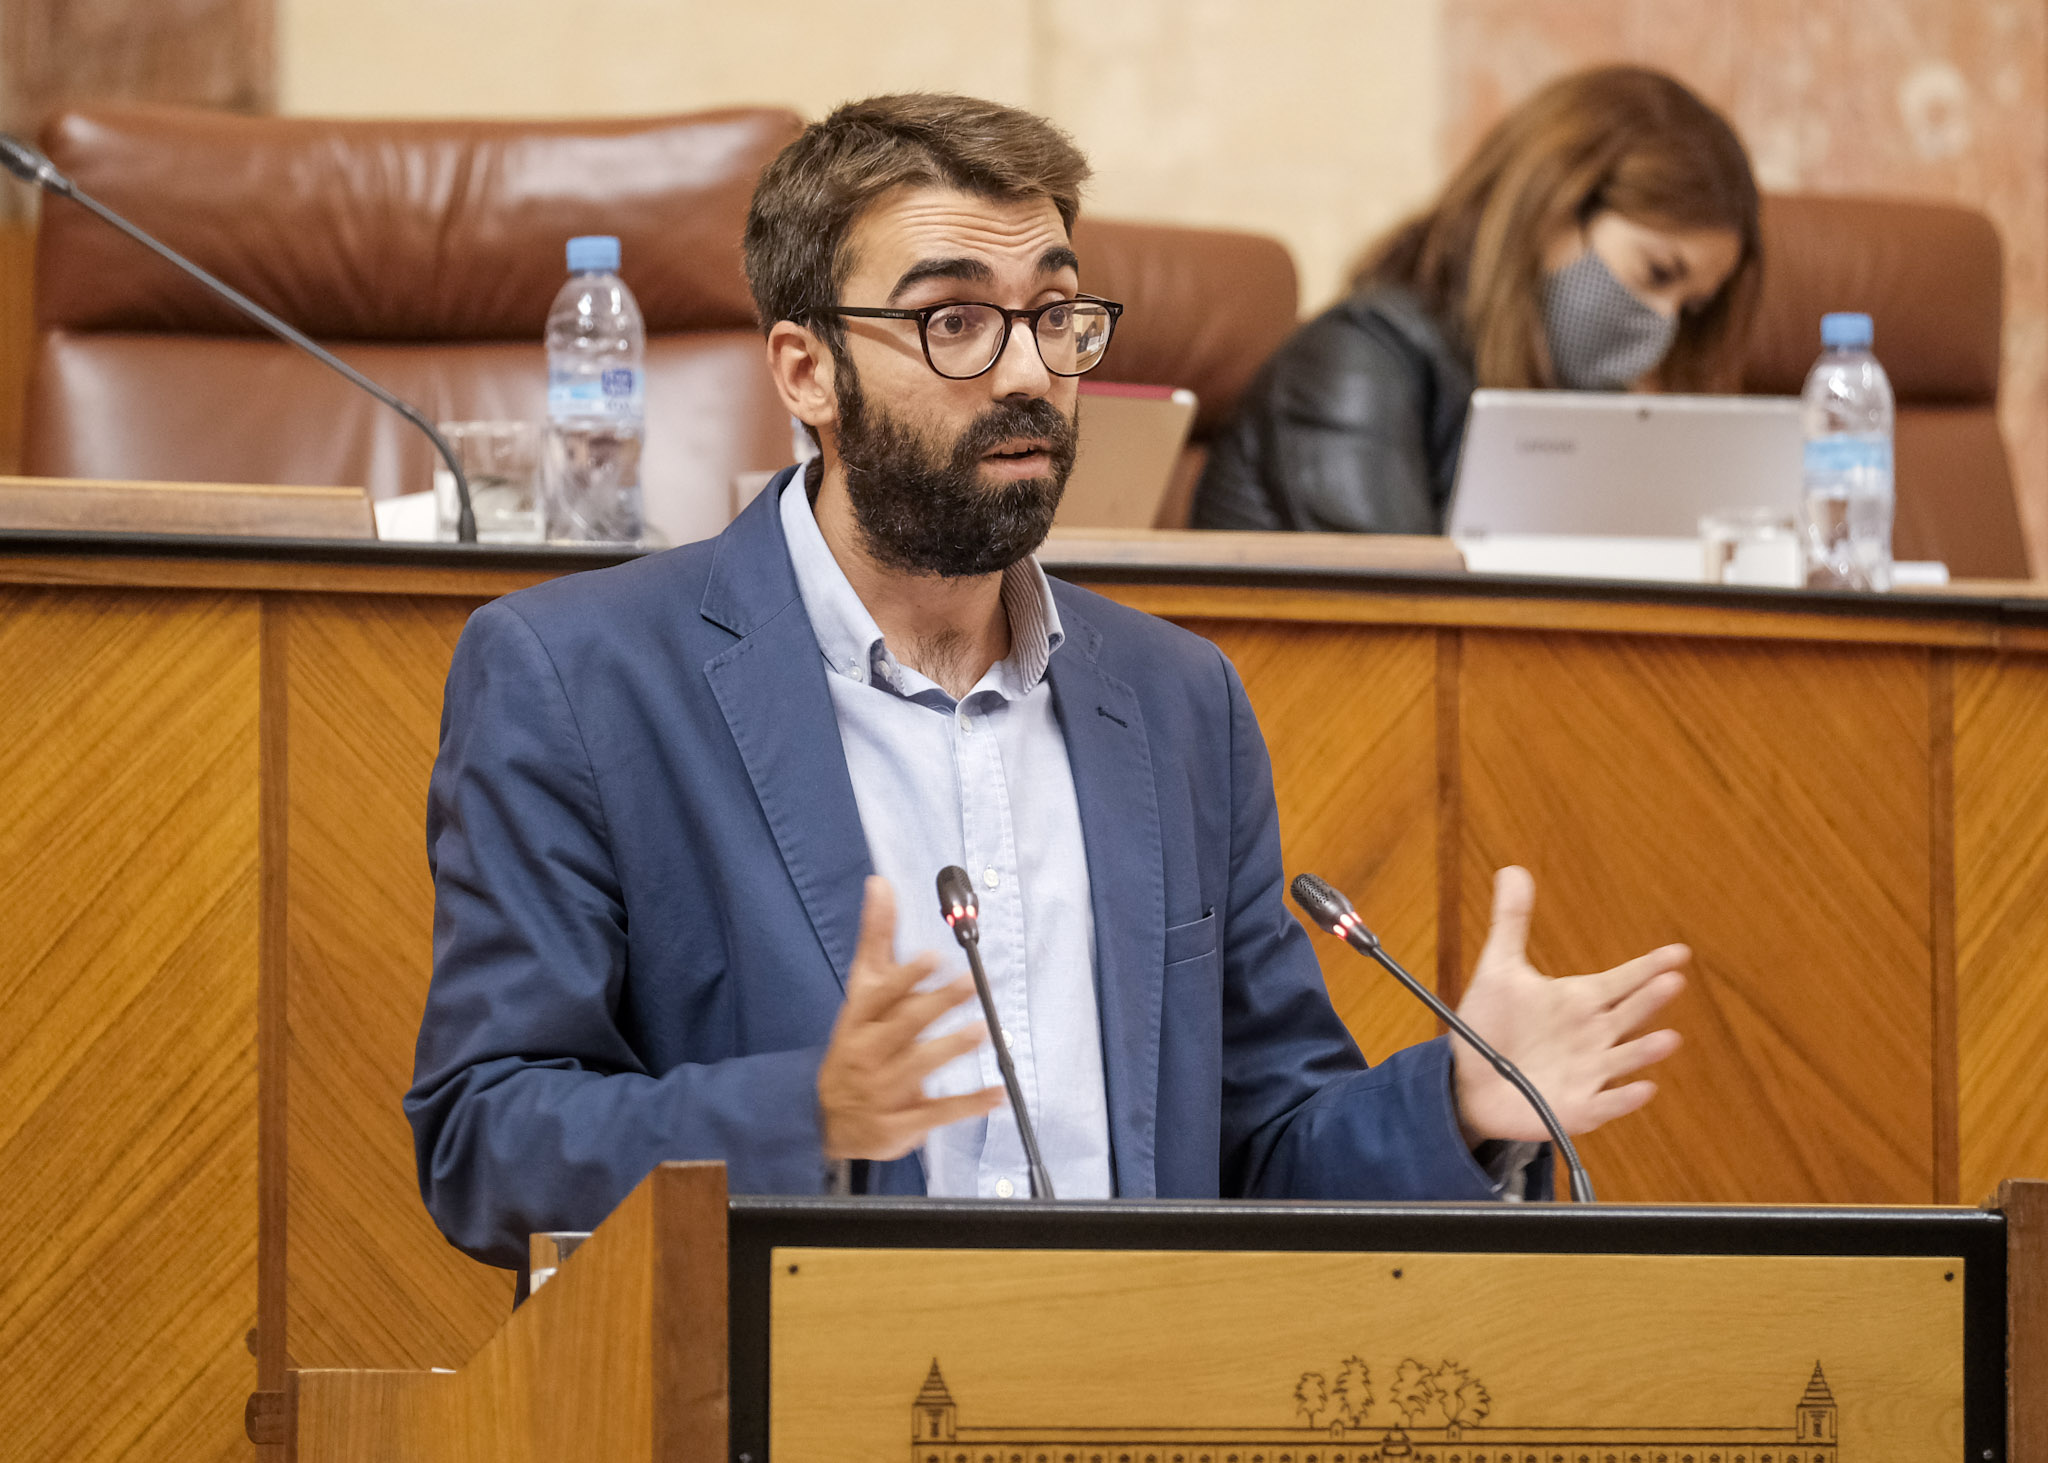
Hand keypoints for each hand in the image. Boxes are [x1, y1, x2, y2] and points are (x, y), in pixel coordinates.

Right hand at [817, 876, 1004, 1160]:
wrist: (825, 1118)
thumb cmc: (855, 1042)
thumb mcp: (861, 993)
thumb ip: (876, 939)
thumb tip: (880, 883)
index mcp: (858, 1020)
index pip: (881, 995)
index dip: (906, 977)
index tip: (933, 957)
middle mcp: (869, 1052)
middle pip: (903, 1026)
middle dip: (936, 1004)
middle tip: (972, 983)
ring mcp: (884, 1090)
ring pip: (919, 1066)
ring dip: (950, 1048)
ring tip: (983, 1031)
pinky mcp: (901, 1123)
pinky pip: (937, 1112)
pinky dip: (968, 1104)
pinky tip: (996, 1092)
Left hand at [1451, 866, 1686, 1143]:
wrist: (1469, 1081)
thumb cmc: (1492, 1025)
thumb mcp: (1500, 971)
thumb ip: (1511, 923)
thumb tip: (1512, 870)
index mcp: (1580, 1001)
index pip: (1623, 979)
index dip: (1649, 966)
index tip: (1679, 952)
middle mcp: (1593, 1035)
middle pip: (1628, 1014)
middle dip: (1649, 1000)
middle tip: (1672, 980)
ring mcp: (1588, 1072)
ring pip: (1624, 1059)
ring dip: (1645, 1050)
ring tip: (1668, 1038)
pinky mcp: (1576, 1107)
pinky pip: (1604, 1104)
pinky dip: (1622, 1099)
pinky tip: (1643, 1088)